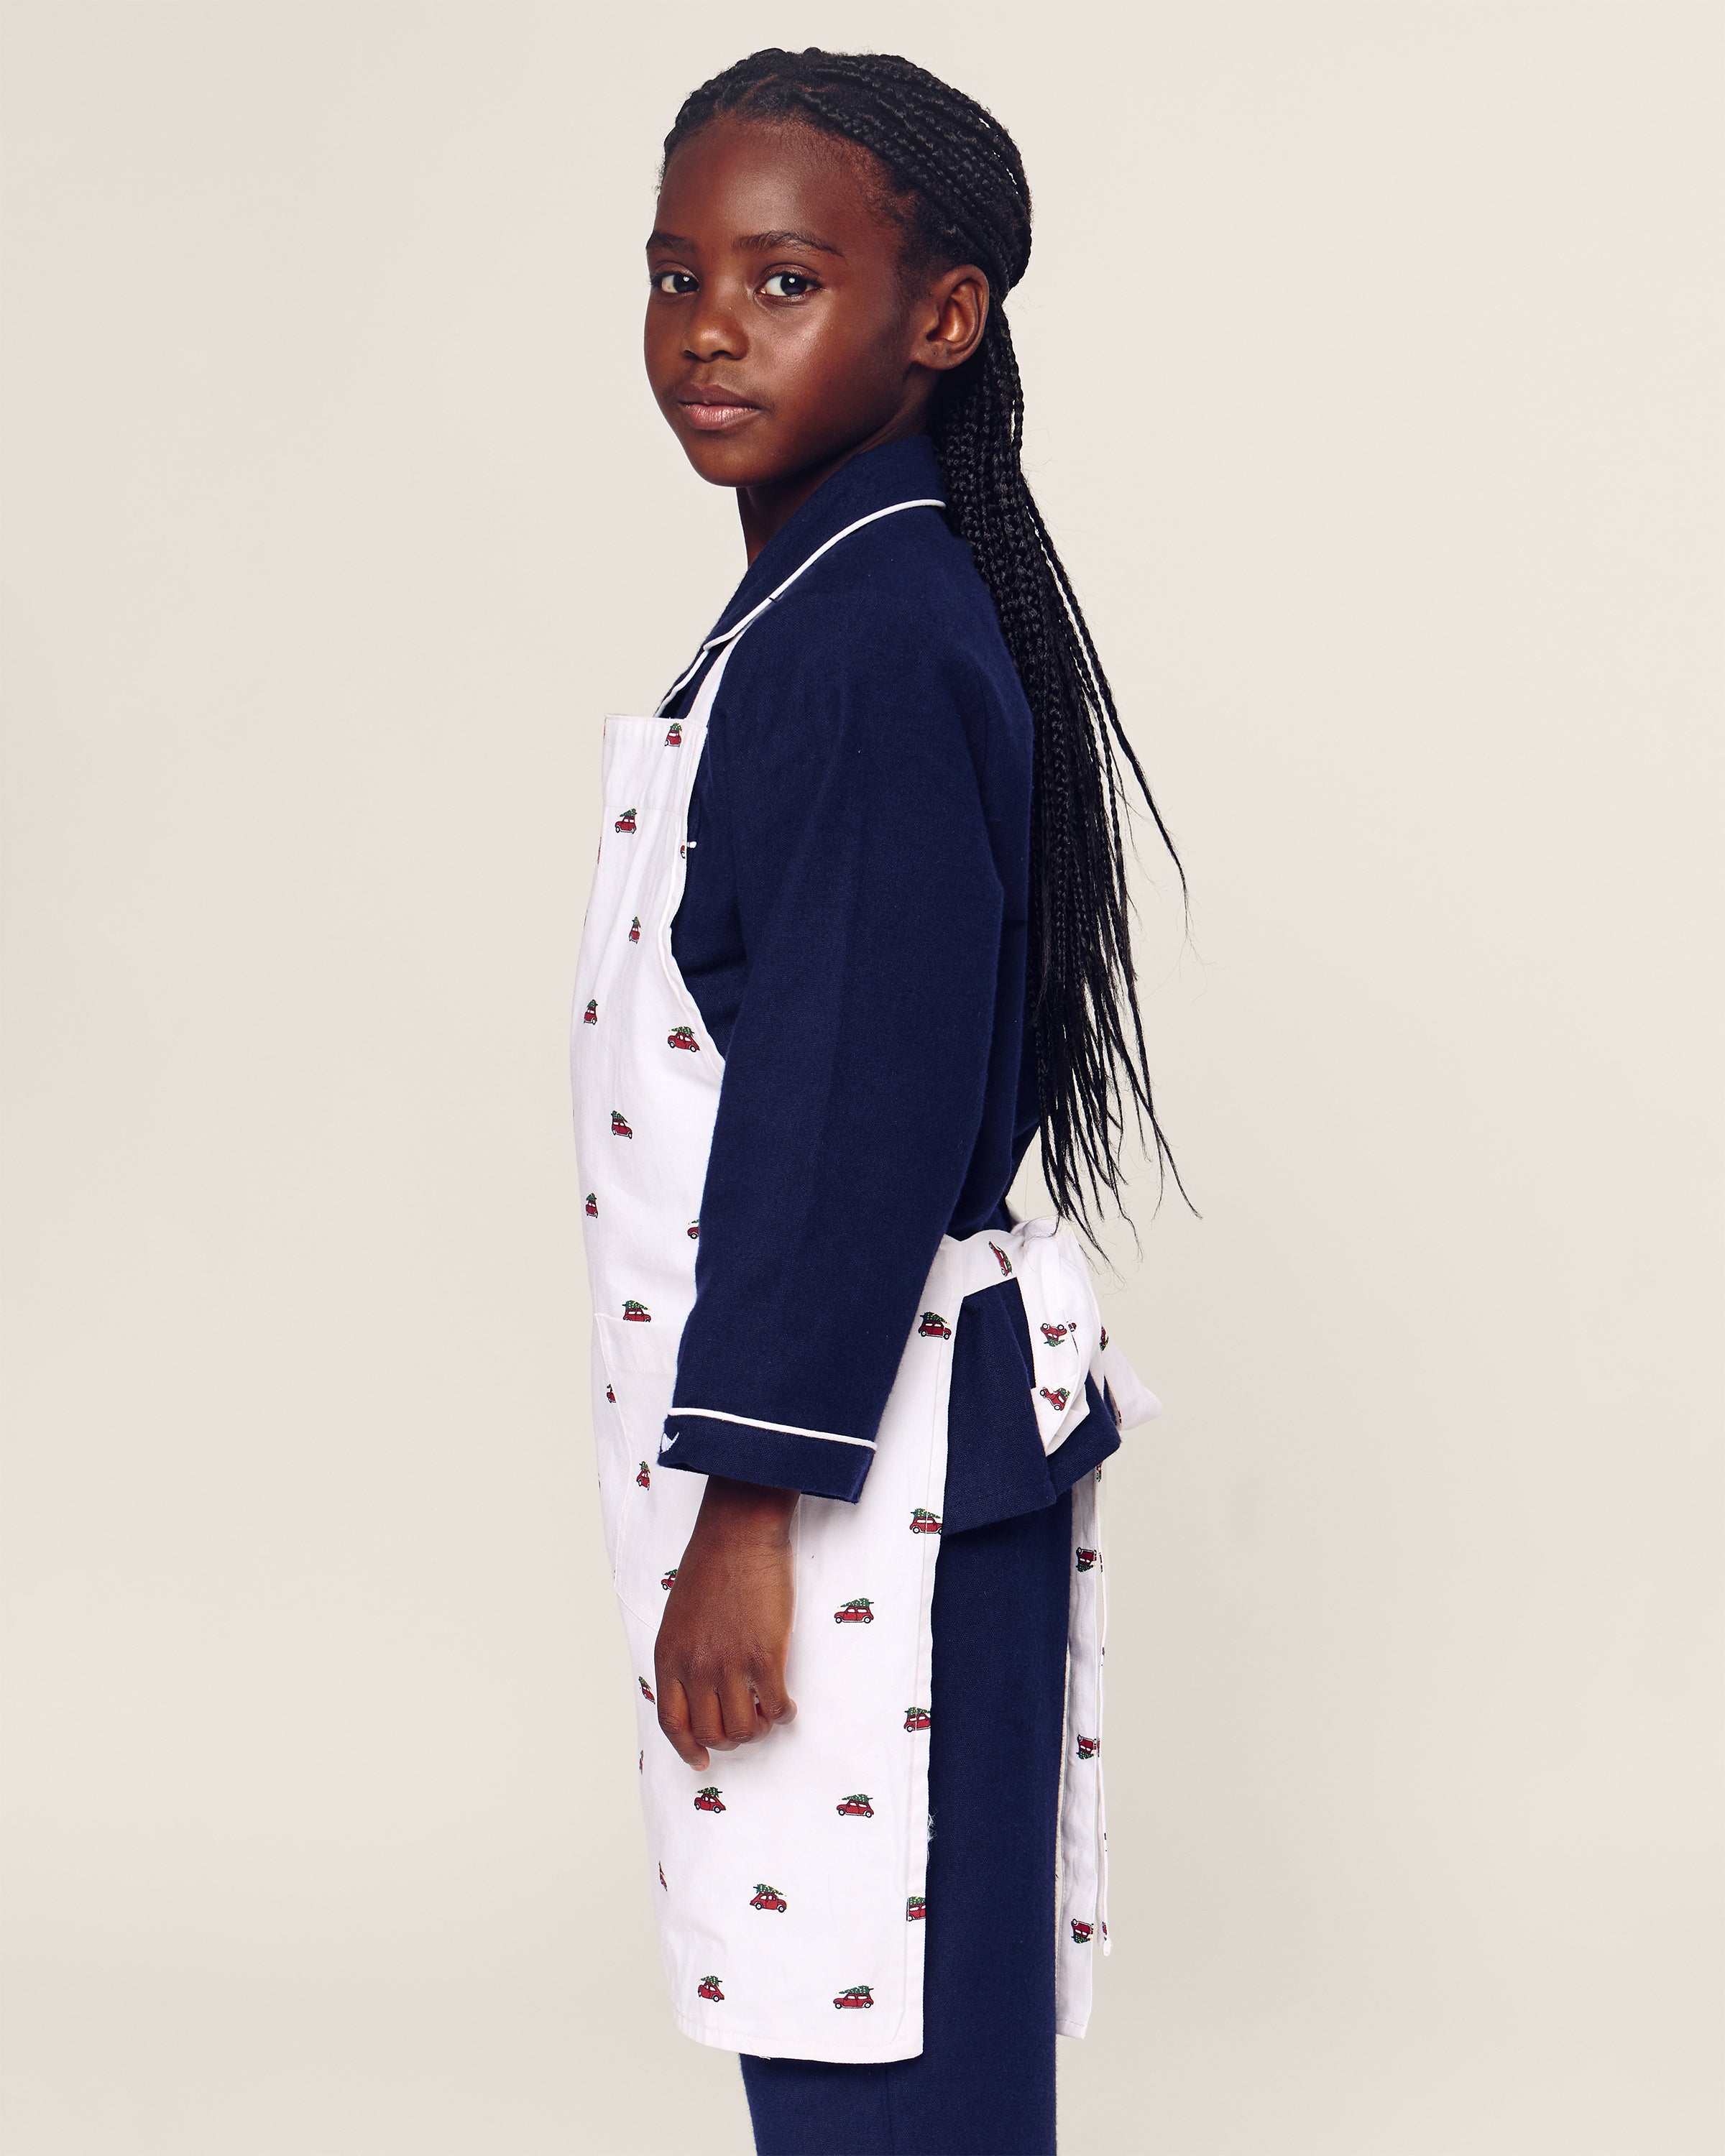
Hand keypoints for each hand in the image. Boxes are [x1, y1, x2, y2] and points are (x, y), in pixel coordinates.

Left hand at [654, 1475, 798, 1770]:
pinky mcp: (764, 1656)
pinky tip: (787, 1705)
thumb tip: (697, 1689)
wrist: (738, 1534)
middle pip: (712, 1733)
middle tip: (748, 1725)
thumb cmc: (711, 1566)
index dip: (688, 1748)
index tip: (701, 1760)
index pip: (673, 1723)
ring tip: (768, 1714)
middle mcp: (695, 1668)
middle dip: (732, 1739)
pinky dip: (784, 1714)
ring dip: (759, 1730)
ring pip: (744, 1729)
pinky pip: (776, 1707)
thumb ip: (683, 1654)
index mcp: (669, 1658)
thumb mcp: (678, 1617)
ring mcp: (729, 1664)